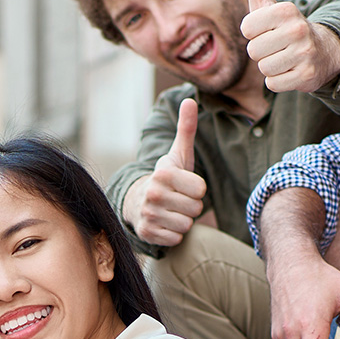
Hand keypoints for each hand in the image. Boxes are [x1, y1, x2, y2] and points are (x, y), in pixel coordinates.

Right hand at [126, 98, 206, 246]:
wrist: (138, 201)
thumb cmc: (168, 177)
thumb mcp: (178, 154)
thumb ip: (187, 129)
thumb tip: (190, 100)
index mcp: (163, 173)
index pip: (201, 190)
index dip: (197, 189)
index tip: (185, 185)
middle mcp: (153, 193)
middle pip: (195, 208)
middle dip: (191, 206)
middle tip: (178, 199)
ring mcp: (148, 214)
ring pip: (186, 225)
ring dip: (183, 220)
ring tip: (172, 210)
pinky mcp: (146, 233)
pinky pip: (176, 238)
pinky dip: (174, 234)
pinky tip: (165, 223)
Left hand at [235, 0, 339, 93]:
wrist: (322, 50)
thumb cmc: (284, 26)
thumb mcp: (267, 2)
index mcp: (285, 10)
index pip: (246, 29)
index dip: (253, 33)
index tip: (267, 30)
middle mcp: (298, 29)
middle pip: (253, 52)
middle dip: (261, 52)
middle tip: (277, 46)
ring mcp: (305, 54)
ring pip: (263, 69)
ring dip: (269, 67)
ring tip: (284, 57)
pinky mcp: (308, 76)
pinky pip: (274, 84)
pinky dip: (279, 81)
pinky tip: (291, 70)